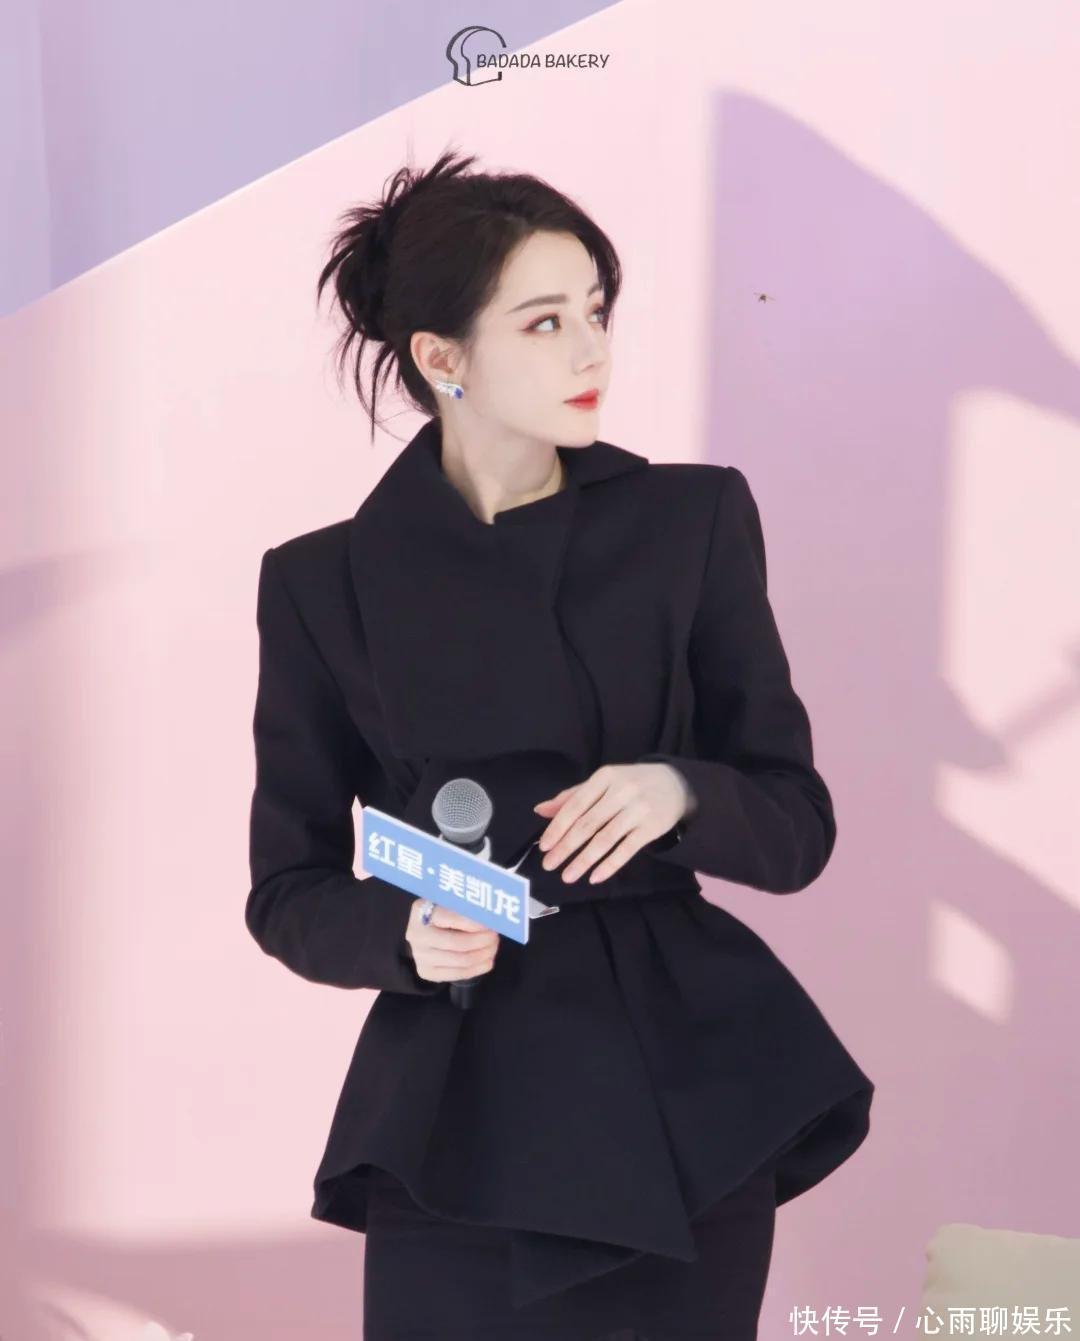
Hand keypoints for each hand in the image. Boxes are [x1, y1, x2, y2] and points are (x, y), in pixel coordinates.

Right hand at [405, 901, 500, 982]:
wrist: (423, 932)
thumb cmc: (441, 913)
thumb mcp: (449, 902)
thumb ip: (465, 907)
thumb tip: (492, 916)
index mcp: (421, 911)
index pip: (453, 918)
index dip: (476, 923)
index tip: (493, 923)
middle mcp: (416, 935)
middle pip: (458, 943)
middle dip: (483, 941)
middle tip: (495, 937)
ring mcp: (419, 956)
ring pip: (460, 961)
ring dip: (483, 955)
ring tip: (493, 947)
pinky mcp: (426, 972)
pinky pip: (457, 974)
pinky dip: (477, 968)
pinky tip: (487, 961)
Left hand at [532, 762, 694, 884]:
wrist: (675, 785)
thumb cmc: (631, 784)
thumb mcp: (603, 783)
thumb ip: (572, 796)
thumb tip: (540, 810)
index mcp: (604, 777)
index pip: (575, 805)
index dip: (557, 827)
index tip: (544, 846)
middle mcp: (621, 791)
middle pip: (588, 824)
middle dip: (566, 847)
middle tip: (549, 865)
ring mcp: (638, 809)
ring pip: (605, 839)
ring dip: (584, 860)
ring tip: (568, 876)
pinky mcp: (651, 828)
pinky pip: (627, 849)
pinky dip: (610, 865)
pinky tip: (595, 877)